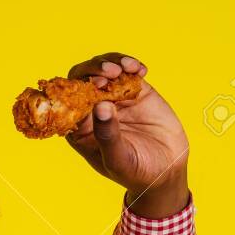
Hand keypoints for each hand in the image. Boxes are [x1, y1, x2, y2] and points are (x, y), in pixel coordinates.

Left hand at [64, 53, 189, 217]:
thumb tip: (100, 105)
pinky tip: (141, 70)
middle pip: (84, 78)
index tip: (95, 85)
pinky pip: (128, 71)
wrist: (166, 171)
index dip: (77, 89)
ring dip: (113, 62)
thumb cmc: (135, 172)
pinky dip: (132, 65)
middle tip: (111, 73)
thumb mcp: (119, 160)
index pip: (68, 101)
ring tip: (128, 67)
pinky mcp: (135, 91)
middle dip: (95, 69)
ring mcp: (114, 97)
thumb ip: (108, 136)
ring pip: (105, 69)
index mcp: (80, 127)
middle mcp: (93, 108)